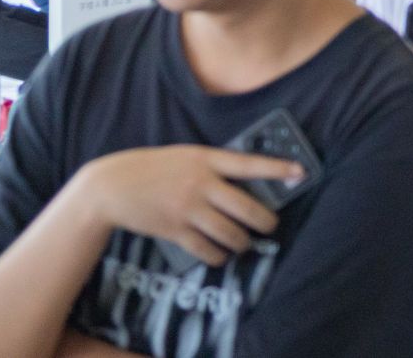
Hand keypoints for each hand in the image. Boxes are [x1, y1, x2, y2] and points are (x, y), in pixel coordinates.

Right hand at [76, 146, 298, 266]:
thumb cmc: (154, 168)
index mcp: (206, 159)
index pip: (249, 164)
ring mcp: (188, 209)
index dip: (277, 169)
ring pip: (230, 233)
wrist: (112, 186)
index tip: (300, 172)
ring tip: (245, 243)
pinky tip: (222, 255)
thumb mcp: (187, 156)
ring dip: (243, 242)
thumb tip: (245, 183)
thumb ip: (213, 167)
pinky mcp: (175, 231)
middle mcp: (201, 184)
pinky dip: (218, 255)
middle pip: (246, 208)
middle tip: (271, 226)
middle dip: (265, 222)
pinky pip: (206, 249)